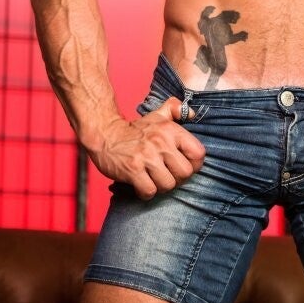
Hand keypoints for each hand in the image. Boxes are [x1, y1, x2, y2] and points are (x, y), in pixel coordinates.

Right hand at [89, 98, 205, 199]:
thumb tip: (191, 114)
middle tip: (167, 175)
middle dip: (177, 178)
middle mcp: (161, 142)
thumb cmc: (135, 129)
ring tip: (153, 180)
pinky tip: (141, 185)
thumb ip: (175, 109)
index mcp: (171, 130)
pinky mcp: (133, 170)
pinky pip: (149, 191)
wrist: (105, 134)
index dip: (195, 164)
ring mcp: (147, 156)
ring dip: (161, 187)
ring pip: (168, 184)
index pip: (198, 153)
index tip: (184, 165)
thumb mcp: (157, 115)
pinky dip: (146, 192)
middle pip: (185, 173)